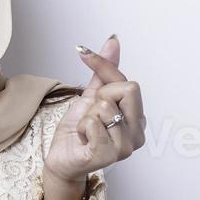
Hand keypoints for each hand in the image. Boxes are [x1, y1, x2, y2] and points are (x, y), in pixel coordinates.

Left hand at [44, 34, 145, 183]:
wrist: (62, 158)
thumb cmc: (78, 131)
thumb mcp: (92, 95)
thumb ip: (105, 71)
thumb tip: (113, 40)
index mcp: (137, 119)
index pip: (129, 82)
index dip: (103, 66)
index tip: (83, 54)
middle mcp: (137, 134)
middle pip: (128, 89)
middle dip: (100, 97)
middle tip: (92, 115)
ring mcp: (126, 147)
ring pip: (106, 107)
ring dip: (88, 116)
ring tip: (87, 130)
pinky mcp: (109, 156)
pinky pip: (94, 124)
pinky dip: (82, 128)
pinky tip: (84, 139)